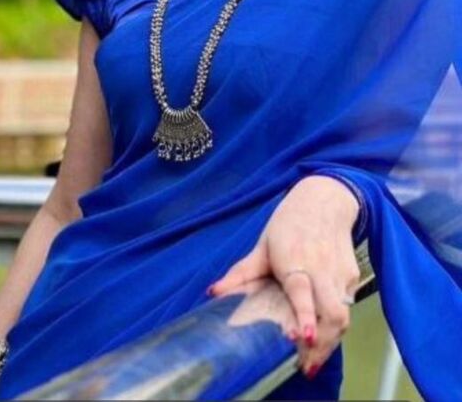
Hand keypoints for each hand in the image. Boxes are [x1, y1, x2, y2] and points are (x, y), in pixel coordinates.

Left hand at [207, 175, 360, 377]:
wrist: (325, 200)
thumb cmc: (289, 224)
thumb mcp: (262, 246)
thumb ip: (241, 273)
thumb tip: (213, 293)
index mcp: (295, 258)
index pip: (302, 290)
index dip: (303, 315)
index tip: (301, 337)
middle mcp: (321, 268)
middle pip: (332, 312)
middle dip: (322, 342)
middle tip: (306, 365)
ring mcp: (340, 273)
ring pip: (343, 315)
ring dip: (330, 340)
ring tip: (312, 360)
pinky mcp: (353, 277)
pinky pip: (346, 307)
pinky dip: (335, 326)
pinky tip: (321, 337)